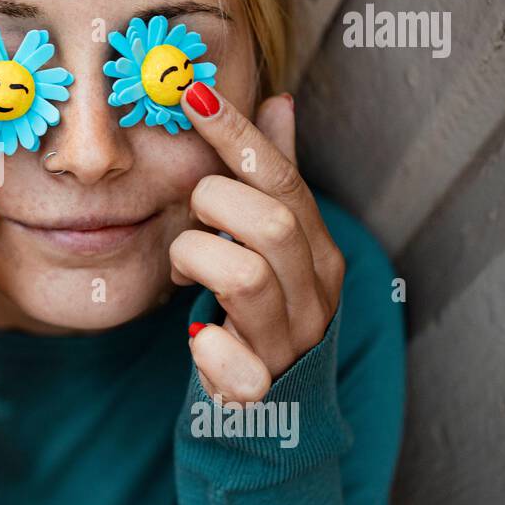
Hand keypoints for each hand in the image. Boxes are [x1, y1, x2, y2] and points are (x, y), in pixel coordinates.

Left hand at [170, 84, 345, 403]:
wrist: (276, 410)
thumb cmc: (263, 310)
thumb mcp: (271, 243)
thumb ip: (273, 178)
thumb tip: (279, 99)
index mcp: (318, 251)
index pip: (283, 179)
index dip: (237, 135)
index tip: (192, 94)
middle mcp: (315, 293)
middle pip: (271, 222)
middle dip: (213, 205)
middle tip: (191, 217)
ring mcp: (290, 342)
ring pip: (244, 277)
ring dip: (195, 262)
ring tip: (185, 272)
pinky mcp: (260, 389)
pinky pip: (234, 363)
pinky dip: (208, 347)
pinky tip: (198, 335)